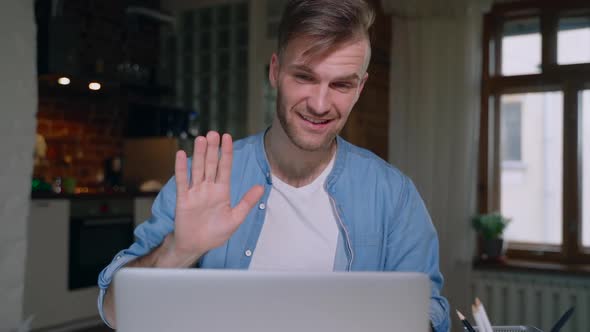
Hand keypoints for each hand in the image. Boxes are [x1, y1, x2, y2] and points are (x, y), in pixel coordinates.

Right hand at [162, 131, 263, 266]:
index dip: (226, 153)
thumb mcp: (235, 218)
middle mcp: (208, 188)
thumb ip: (247, 202)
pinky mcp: (183, 199)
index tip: (227, 137)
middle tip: (213, 133)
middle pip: (211, 164)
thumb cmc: (215, 233)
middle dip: (212, 149)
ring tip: (201, 139)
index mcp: (222, 191)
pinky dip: (181, 168)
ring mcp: (195, 192)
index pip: (225, 168)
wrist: (196, 246)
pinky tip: (181, 154)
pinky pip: (182, 181)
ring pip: (197, 169)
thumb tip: (261, 187)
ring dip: (199, 154)